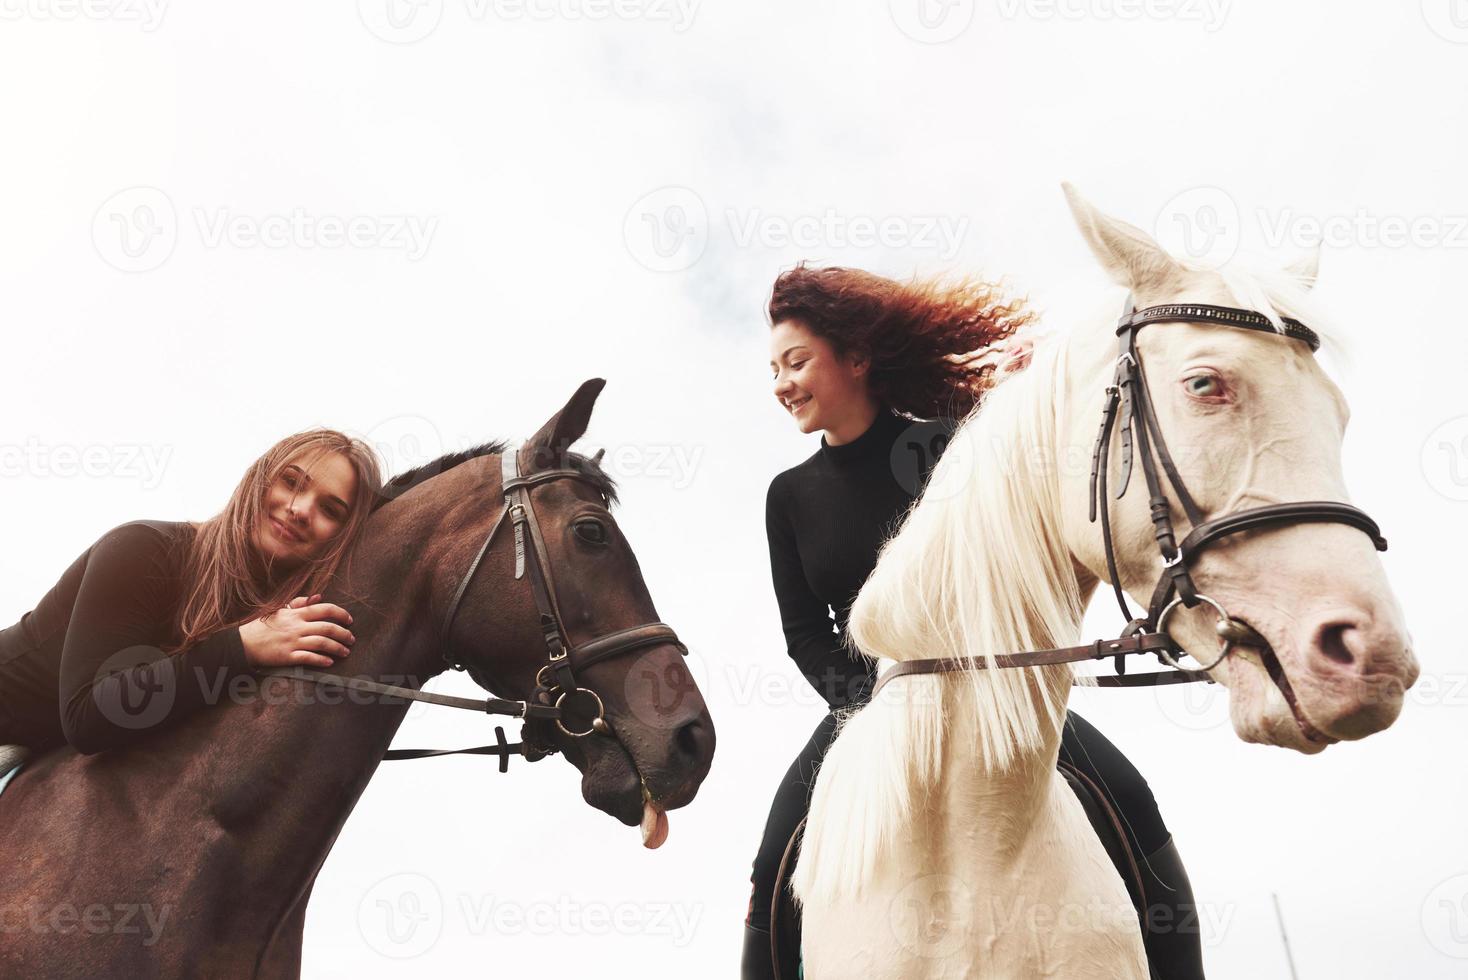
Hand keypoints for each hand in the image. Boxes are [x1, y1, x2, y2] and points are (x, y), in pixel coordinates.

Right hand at [240, 594, 355, 668]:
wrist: (243, 642)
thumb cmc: (263, 626)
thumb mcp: (280, 610)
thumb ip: (299, 603)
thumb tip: (318, 597)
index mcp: (296, 614)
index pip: (325, 609)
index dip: (341, 614)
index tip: (350, 620)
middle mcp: (297, 627)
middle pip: (328, 628)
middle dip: (344, 634)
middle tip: (352, 639)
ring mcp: (292, 642)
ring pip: (322, 643)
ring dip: (337, 647)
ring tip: (346, 652)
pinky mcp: (287, 656)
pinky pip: (308, 658)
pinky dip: (321, 660)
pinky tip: (330, 662)